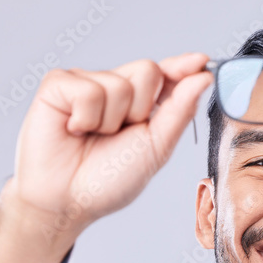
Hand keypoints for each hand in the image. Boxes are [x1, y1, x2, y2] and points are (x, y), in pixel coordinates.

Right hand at [0, 54, 213, 262]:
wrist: (68, 201)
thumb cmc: (109, 179)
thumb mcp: (156, 147)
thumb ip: (180, 110)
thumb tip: (204, 76)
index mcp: (140, 103)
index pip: (166, 74)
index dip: (182, 66)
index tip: (201, 61)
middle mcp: (114, 87)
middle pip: (147, 71)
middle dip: (141, 109)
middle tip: (119, 134)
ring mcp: (85, 83)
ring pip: (119, 83)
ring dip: (111, 121)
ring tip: (92, 137)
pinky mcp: (58, 85)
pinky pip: (88, 89)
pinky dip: (86, 117)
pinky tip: (74, 130)